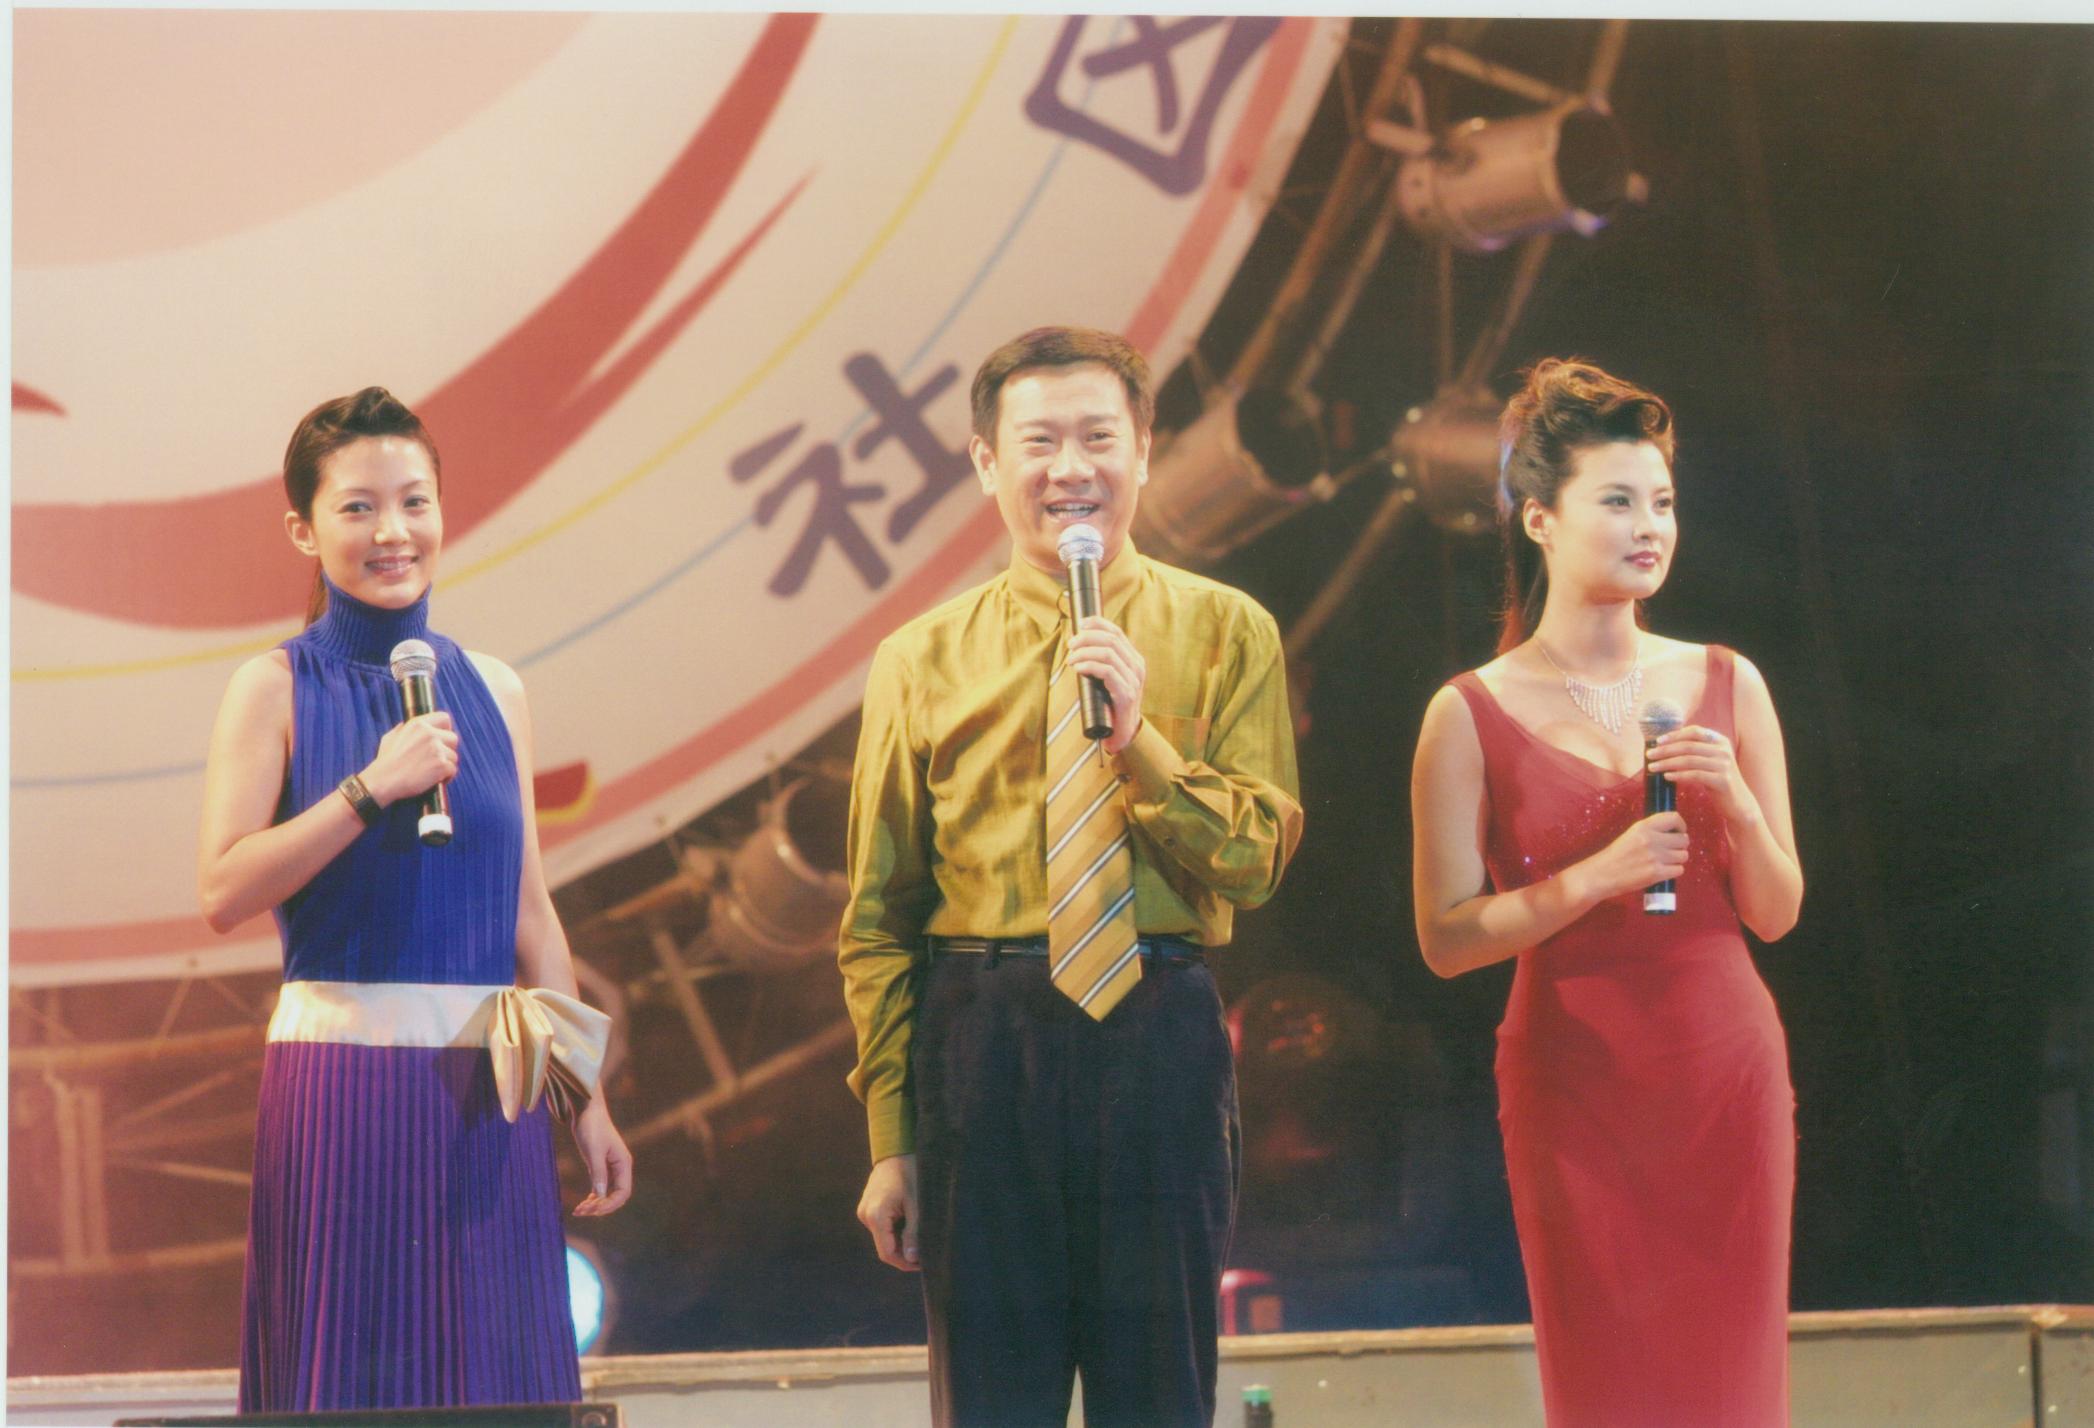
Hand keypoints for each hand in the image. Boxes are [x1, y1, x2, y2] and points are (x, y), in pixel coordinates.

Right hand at [362, 712, 457, 806]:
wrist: (383, 781)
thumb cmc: (385, 762)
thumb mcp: (390, 738)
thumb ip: (402, 729)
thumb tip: (405, 724)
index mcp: (418, 724)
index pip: (444, 718)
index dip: (445, 729)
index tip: (442, 739)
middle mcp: (429, 734)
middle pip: (453, 738)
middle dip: (447, 749)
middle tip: (437, 759)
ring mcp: (436, 749)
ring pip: (454, 756)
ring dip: (446, 765)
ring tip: (432, 772)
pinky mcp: (441, 764)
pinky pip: (453, 769)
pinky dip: (446, 777)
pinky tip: (435, 780)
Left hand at [569, 1098, 633, 1216]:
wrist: (586, 1109)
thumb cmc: (591, 1127)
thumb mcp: (593, 1151)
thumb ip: (598, 1173)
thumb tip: (601, 1196)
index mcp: (623, 1163)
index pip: (623, 1192)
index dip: (610, 1205)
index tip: (592, 1210)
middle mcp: (620, 1167)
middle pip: (616, 1196)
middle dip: (601, 1207)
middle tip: (582, 1211)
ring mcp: (611, 1166)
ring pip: (607, 1193)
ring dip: (595, 1204)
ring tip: (578, 1211)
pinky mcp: (600, 1164)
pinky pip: (600, 1186)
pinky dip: (592, 1196)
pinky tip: (582, 1202)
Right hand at [856, 1153, 919, 1271]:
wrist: (897, 1148)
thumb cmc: (910, 1173)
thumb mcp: (917, 1204)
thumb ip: (914, 1233)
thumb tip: (913, 1259)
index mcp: (876, 1216)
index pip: (888, 1253)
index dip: (905, 1263)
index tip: (924, 1263)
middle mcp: (865, 1216)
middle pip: (885, 1247)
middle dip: (905, 1252)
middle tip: (927, 1251)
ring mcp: (864, 1211)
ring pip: (884, 1237)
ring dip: (901, 1240)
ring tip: (921, 1235)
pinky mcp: (868, 1207)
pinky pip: (882, 1227)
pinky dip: (896, 1230)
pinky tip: (910, 1223)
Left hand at [1066, 615, 1145, 754]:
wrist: (1121, 733)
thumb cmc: (1109, 704)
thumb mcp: (1106, 678)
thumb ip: (1099, 661)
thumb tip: (1076, 643)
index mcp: (1133, 659)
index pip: (1116, 632)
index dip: (1097, 624)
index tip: (1080, 624)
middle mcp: (1136, 667)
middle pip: (1111, 639)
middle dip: (1087, 637)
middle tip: (1070, 644)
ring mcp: (1133, 680)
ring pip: (1108, 653)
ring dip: (1085, 652)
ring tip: (1071, 658)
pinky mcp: (1126, 694)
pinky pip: (1107, 671)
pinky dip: (1089, 665)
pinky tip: (1078, 668)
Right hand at [1574, 811, 1689, 903]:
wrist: (1602, 875)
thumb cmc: (1615, 856)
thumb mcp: (1631, 835)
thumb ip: (1651, 831)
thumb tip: (1674, 832)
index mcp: (1643, 827)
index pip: (1674, 818)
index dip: (1681, 825)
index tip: (1679, 832)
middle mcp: (1650, 839)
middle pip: (1683, 839)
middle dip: (1679, 846)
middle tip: (1670, 851)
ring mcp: (1654, 857)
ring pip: (1683, 855)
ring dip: (1677, 860)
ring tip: (1664, 862)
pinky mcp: (1656, 873)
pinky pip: (1679, 870)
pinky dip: (1673, 872)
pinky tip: (1663, 872)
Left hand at [1647, 725, 1758, 827]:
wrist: (1738, 802)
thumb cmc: (1716, 780)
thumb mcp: (1708, 761)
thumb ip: (1694, 750)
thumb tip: (1664, 744)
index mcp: (1720, 740)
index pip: (1694, 731)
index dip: (1674, 735)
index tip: (1657, 741)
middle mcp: (1723, 750)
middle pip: (1688, 746)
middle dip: (1665, 750)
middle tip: (1649, 756)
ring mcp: (1724, 764)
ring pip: (1689, 760)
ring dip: (1667, 763)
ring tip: (1652, 768)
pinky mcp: (1723, 780)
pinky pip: (1695, 775)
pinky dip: (1679, 775)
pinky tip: (1667, 777)